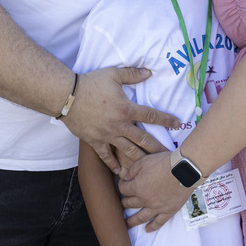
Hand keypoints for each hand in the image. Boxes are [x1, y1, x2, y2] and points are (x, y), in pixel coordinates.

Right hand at [61, 68, 180, 172]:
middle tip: (168, 155)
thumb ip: (132, 74)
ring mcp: (108, 135)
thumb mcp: (113, 74)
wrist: (67, 96)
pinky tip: (121, 173)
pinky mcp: (95, 141)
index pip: (151, 116)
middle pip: (143, 139)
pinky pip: (106, 156)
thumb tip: (149, 72)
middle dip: (157, 147)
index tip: (177, 125)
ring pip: (128, 151)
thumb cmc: (90, 83)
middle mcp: (120, 125)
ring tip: (150, 168)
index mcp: (126, 109)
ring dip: (140, 160)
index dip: (166, 120)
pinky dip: (114, 165)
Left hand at [117, 151, 192, 232]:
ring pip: (140, 217)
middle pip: (129, 204)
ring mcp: (156, 207)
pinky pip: (158, 222)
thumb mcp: (144, 161)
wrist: (184, 170)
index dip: (121, 185)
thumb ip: (132, 170)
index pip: (123, 189)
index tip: (123, 183)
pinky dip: (152, 227)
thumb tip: (125, 177)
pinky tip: (147, 230)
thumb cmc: (163, 163)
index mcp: (137, 187)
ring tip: (127, 224)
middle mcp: (144, 200)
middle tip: (122, 202)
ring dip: (132, 221)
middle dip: (124, 202)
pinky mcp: (168, 211)